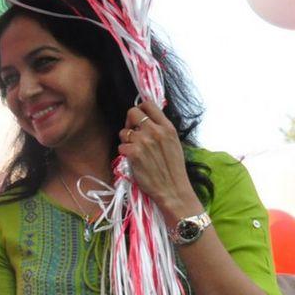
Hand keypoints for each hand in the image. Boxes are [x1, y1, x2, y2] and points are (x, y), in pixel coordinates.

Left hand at [116, 99, 201, 223]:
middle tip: (132, 132)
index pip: (149, 104)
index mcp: (167, 127)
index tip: (138, 119)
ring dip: (126, 140)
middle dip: (129, 121)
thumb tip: (147, 120)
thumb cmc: (173, 169)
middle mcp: (155, 131)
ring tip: (135, 150)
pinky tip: (133, 160)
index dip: (140, 109)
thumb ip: (161, 130)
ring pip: (124, 131)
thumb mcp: (173, 143)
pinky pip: (121, 146)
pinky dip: (125, 153)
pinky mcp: (133, 153)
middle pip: (132, 112)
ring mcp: (143, 142)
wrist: (173, 189)